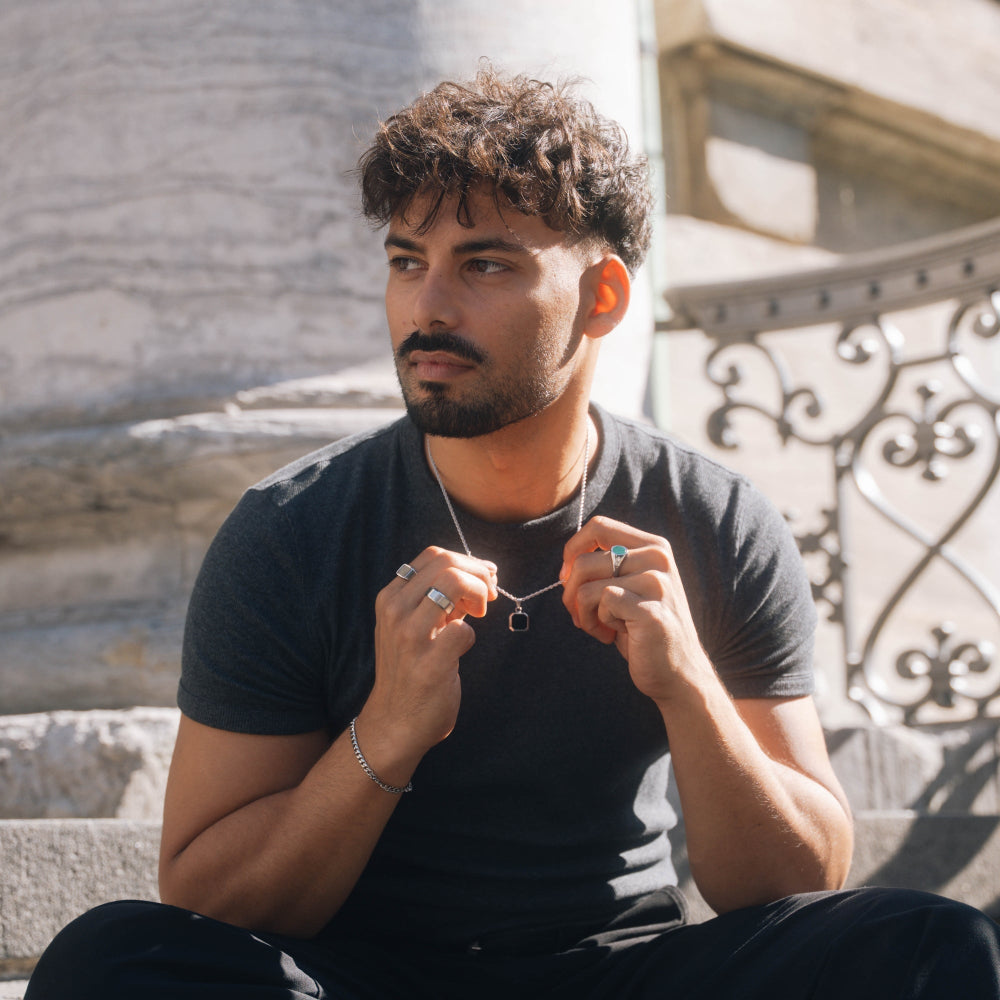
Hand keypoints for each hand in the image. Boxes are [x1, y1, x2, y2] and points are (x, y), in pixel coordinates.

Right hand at [368, 547, 497, 759]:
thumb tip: (482, 572)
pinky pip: (464, 630)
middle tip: (488, 595)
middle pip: (447, 562)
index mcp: (390, 597)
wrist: (394, 723)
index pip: (433, 555)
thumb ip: (441, 598)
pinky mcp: (429, 664)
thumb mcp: (413, 625)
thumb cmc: (410, 670)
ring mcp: (409, 637)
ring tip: (480, 613)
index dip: (467, 561)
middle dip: (479, 573)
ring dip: (479, 593)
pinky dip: (471, 634)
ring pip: (454, 582)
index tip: (483, 579)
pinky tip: (463, 646)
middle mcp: (395, 611)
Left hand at [560, 516, 712, 705]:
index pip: (599, 526)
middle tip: (580, 615)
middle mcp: (658, 558)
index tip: (568, 577)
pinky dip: (596, 623)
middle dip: (569, 592)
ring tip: (600, 627)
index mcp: (653, 546)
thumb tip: (566, 566)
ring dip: (582, 613)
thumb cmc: (642, 629)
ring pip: (586, 586)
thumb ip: (605, 566)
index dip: (573, 550)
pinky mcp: (650, 610)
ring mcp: (657, 583)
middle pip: (584, 560)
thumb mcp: (627, 587)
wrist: (677, 671)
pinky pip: (600, 603)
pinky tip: (612, 635)